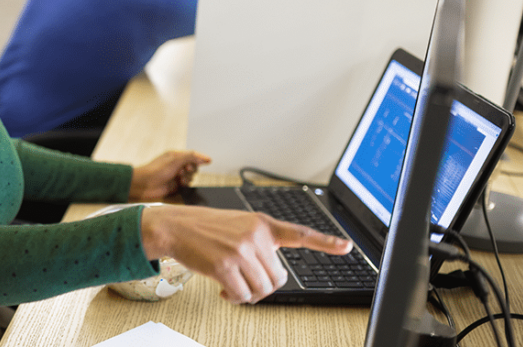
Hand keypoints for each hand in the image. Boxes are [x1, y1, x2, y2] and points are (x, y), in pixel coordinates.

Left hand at [128, 150, 209, 200]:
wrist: (144, 185)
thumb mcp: (175, 160)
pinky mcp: (175, 185)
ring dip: (188, 178)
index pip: (192, 155)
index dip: (200, 158)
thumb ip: (191, 158)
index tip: (208, 161)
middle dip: (191, 169)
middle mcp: (176, 165)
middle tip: (184, 170)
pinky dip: (185, 185)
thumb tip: (204, 158)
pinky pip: (186, 185)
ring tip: (179, 178)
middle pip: (193, 167)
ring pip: (191, 176)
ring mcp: (175, 175)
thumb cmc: (155, 170)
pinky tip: (179, 184)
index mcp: (175, 156)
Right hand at [140, 205, 351, 303]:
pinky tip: (222, 290)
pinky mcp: (224, 266)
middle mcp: (255, 236)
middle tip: (246, 281)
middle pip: (278, 278)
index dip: (325, 242)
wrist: (175, 226)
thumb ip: (260, 241)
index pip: (299, 232)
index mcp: (263, 223)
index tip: (346, 246)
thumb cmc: (205, 228)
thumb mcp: (239, 224)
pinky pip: (241, 296)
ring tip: (233, 285)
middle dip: (263, 285)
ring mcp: (240, 251)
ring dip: (248, 294)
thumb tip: (271, 272)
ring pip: (262, 290)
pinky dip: (233, 298)